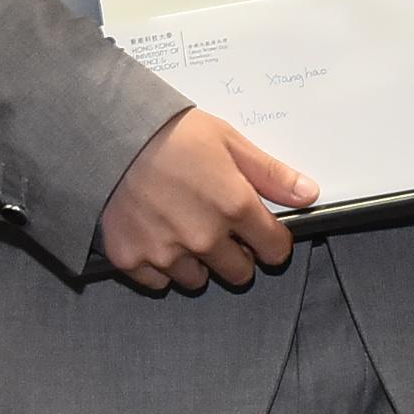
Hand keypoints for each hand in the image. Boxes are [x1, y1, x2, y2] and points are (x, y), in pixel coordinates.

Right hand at [95, 108, 312, 294]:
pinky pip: (157, 281)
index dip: (272, 240)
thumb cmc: (169, 132)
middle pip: (239, 273)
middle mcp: (204, 238)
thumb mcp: (227, 140)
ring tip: (181, 227)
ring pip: (197, 280)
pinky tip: (154, 234)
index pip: (274, 249)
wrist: (104, 134)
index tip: (261, 231)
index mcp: (234, 207)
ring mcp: (166, 253)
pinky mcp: (131, 259)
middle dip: (235, 254)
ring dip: (196, 262)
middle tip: (216, 227)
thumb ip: (270, 173)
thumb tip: (309, 194)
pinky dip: (159, 265)